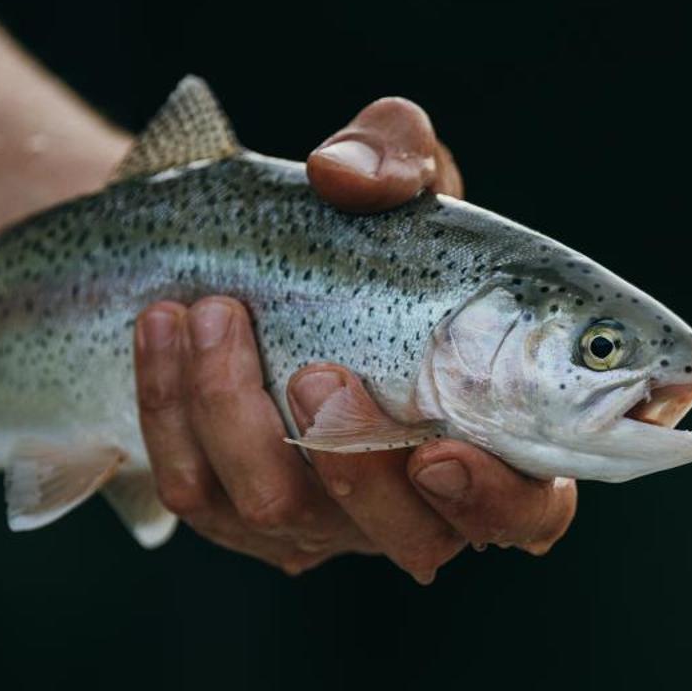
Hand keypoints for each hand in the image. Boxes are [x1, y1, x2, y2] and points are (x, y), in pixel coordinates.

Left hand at [131, 98, 575, 577]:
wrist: (240, 255)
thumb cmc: (359, 229)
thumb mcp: (397, 171)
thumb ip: (399, 152)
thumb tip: (347, 178)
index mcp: (493, 436)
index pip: (528, 511)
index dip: (495, 501)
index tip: (441, 455)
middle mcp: (417, 501)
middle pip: (406, 538)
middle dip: (353, 464)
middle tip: (314, 372)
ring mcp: (324, 521)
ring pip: (282, 511)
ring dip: (239, 413)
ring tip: (214, 310)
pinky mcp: (234, 516)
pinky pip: (199, 492)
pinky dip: (172, 407)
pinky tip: (163, 328)